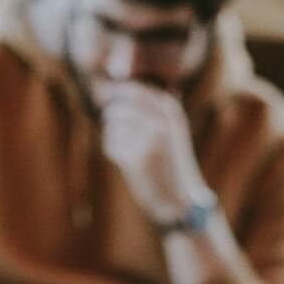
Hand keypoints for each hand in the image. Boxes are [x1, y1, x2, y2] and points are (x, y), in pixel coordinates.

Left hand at [97, 80, 209, 225]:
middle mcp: (162, 121)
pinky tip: (128, 162)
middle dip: (112, 117)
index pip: (134, 90)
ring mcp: (150, 139)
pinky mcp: (137, 158)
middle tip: (115, 128)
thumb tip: (115, 84)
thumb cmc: (169, 161)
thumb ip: (151, 106)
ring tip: (129, 149)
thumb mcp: (170, 129)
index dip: (115, 91)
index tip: (104, 95)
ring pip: (112, 126)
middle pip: (118, 107)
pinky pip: (110, 144)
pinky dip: (114, 152)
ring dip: (114, 137)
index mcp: (171, 111)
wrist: (178, 199)